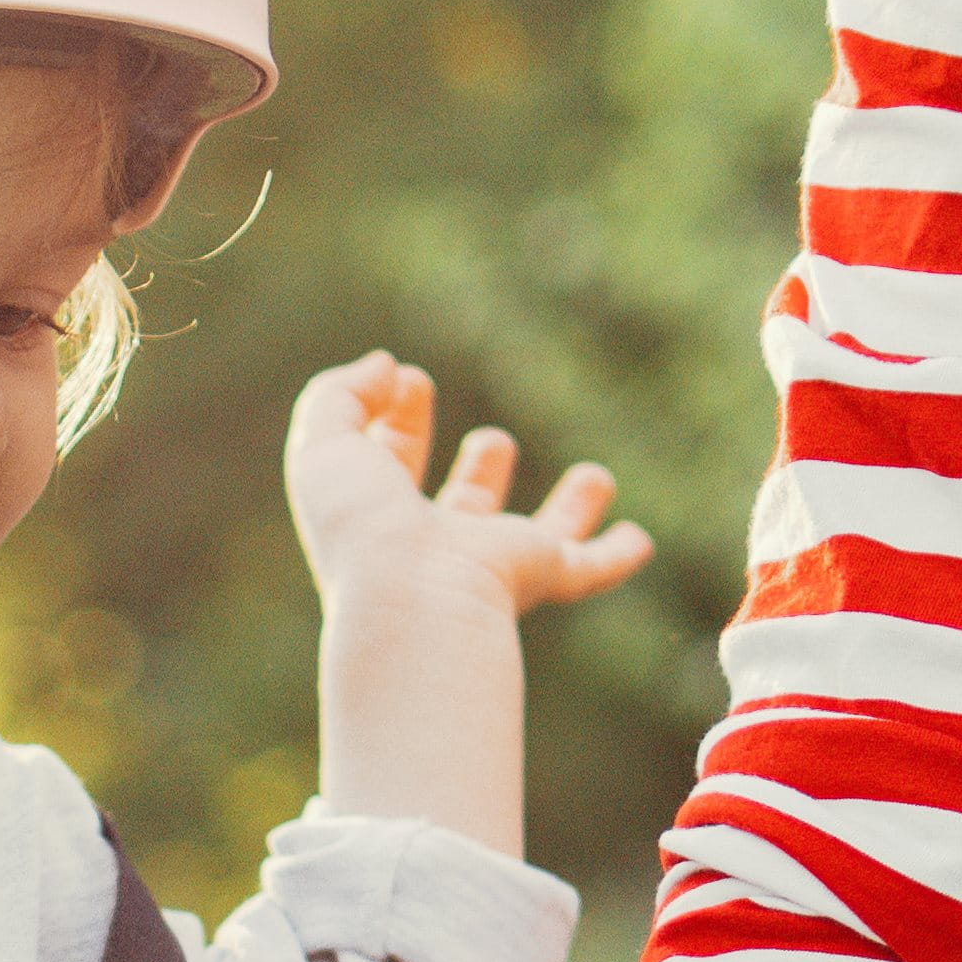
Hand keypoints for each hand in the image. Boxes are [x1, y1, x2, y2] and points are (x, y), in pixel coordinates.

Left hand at [285, 353, 648, 626]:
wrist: (410, 594)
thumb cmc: (361, 523)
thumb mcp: (323, 442)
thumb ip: (341, 394)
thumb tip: (387, 367)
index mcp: (377, 518)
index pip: (391, 464)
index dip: (399, 420)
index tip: (409, 378)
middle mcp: (435, 546)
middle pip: (465, 508)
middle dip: (480, 473)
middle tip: (493, 441)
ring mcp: (489, 563)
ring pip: (533, 536)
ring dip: (566, 510)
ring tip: (595, 476)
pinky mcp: (538, 573)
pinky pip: (587, 569)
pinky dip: (614, 557)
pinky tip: (638, 541)